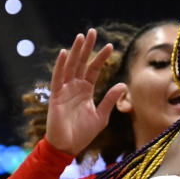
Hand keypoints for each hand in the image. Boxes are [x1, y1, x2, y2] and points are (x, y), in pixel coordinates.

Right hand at [45, 28, 127, 154]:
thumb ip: (110, 100)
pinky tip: (64, 52)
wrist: (68, 146)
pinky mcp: (56, 96)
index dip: (101, 58)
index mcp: (86, 91)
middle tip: (92, 31)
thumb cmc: (83, 134)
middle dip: (87, 47)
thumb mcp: (101, 116)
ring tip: (81, 37)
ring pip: (71, 66)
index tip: (110, 46)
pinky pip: (58, 77)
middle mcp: (75, 87)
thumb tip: (123, 84)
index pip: (94, 70)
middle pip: (82, 63)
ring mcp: (65, 90)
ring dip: (75, 51)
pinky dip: (60, 65)